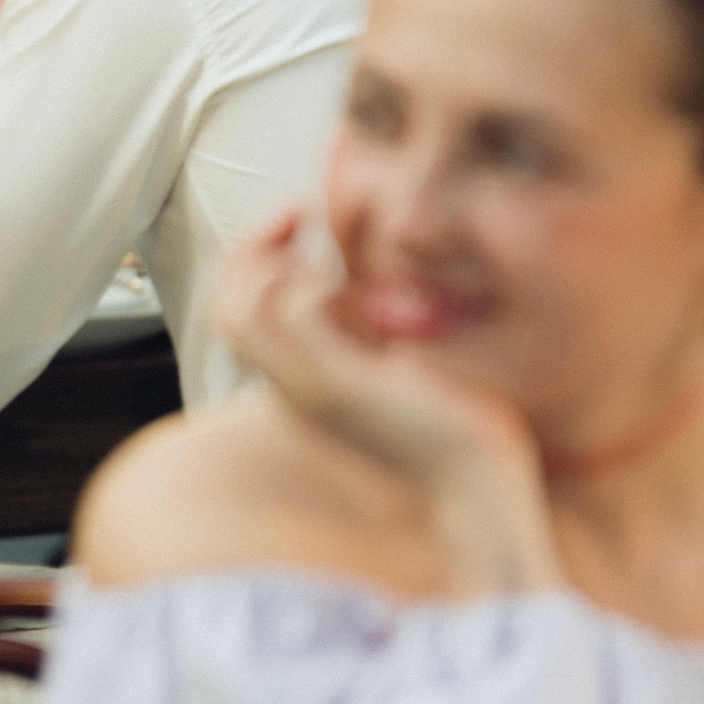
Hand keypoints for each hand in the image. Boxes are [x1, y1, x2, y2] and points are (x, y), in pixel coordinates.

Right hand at [217, 208, 560, 592]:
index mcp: (300, 387)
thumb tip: (369, 291)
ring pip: (238, 310)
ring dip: (275, 266)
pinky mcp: (337, 386)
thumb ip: (371, 339)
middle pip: (223, 308)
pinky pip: (292, 315)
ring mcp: (307, 388)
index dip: (253, 263)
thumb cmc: (456, 432)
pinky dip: (314, 288)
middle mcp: (290, 389)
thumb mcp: (398, 374)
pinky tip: (354, 293)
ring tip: (322, 256)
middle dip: (250, 248)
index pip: (236, 316)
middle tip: (297, 215)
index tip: (297, 226)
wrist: (480, 488)